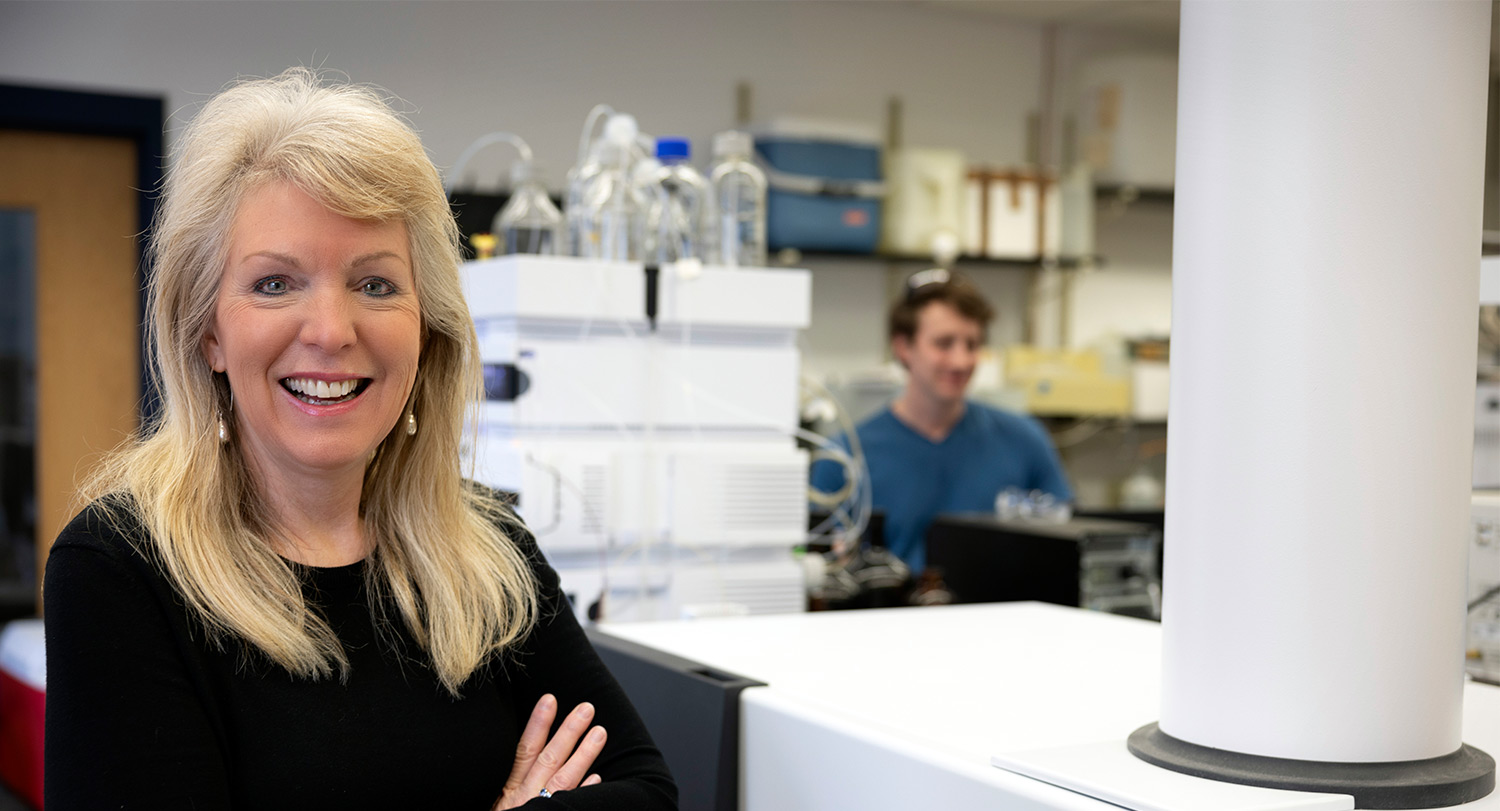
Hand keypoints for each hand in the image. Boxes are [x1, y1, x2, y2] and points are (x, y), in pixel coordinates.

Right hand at [492, 694, 606, 808]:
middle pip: (549, 759)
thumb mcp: (491, 799)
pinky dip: (584, 792)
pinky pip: (571, 807)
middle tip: (587, 708)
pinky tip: (599, 778)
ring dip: (584, 755)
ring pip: (564, 780)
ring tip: (600, 732)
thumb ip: (508, 778)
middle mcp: (525, 797)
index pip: (524, 750)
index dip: (538, 724)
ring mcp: (540, 809)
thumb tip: (526, 752)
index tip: (550, 699)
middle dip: (568, 732)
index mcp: (508, 790)